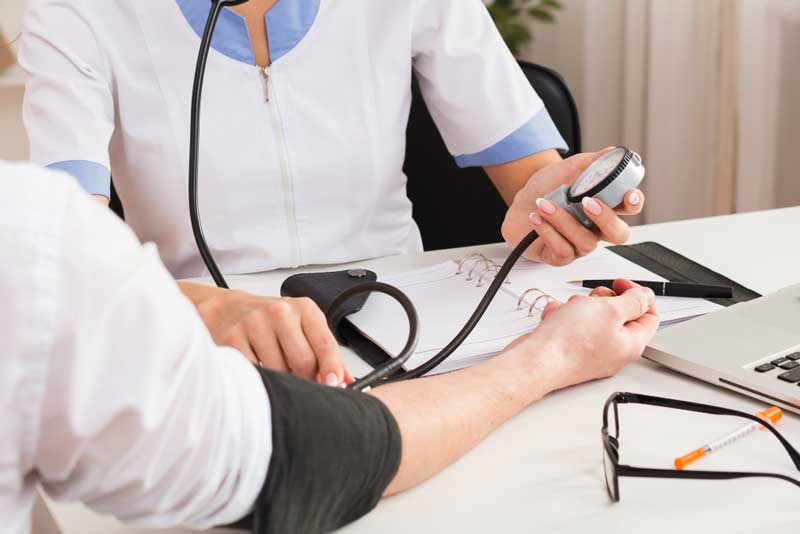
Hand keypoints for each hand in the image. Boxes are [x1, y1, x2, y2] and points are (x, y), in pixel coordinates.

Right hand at [183, 282, 350, 385]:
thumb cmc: (268, 320)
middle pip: (303, 362)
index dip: (332, 368)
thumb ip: (323, 351)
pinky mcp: (232, 338)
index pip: (325, 343)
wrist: (226, 309)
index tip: (335, 383)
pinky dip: (258, 377)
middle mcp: (279, 312)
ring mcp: (254, 323)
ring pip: (279, 370)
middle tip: (300, 381)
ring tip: (274, 369)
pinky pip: (254, 371)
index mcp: (303, 309)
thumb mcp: (301, 326)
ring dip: (280, 380)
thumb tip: (345, 378)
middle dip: (305, 379)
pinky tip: (256, 367)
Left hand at [501, 148, 644, 265]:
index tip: (629, 194)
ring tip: (544, 204)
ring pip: (586, 242)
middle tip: (587, 202)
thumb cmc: (546, 190)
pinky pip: (563, 251)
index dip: (634, 203)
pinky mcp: (561, 256)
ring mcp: (580, 244)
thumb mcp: (567, 170)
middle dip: (606, 218)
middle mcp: (596, 229)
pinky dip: (548, 232)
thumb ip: (590, 162)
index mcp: (604, 206)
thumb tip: (610, 151)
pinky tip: (537, 218)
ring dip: (564, 221)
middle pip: (618, 234)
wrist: (519, 204)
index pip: (629, 208)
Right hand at [506, 280, 658, 389]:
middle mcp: (613, 351)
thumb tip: (645, 296)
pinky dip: (561, 318)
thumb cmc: (570, 343)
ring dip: (578, 307)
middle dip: (602, 300)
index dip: (638, 295)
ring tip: (569, 312)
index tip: (620, 284)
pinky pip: (570, 326)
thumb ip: (633, 301)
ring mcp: (590, 352)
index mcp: (630, 343)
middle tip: (593, 299)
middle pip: (618, 315)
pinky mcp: (569, 351)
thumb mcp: (610, 310)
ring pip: (591, 317)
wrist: (536, 362)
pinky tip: (555, 320)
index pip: (649, 315)